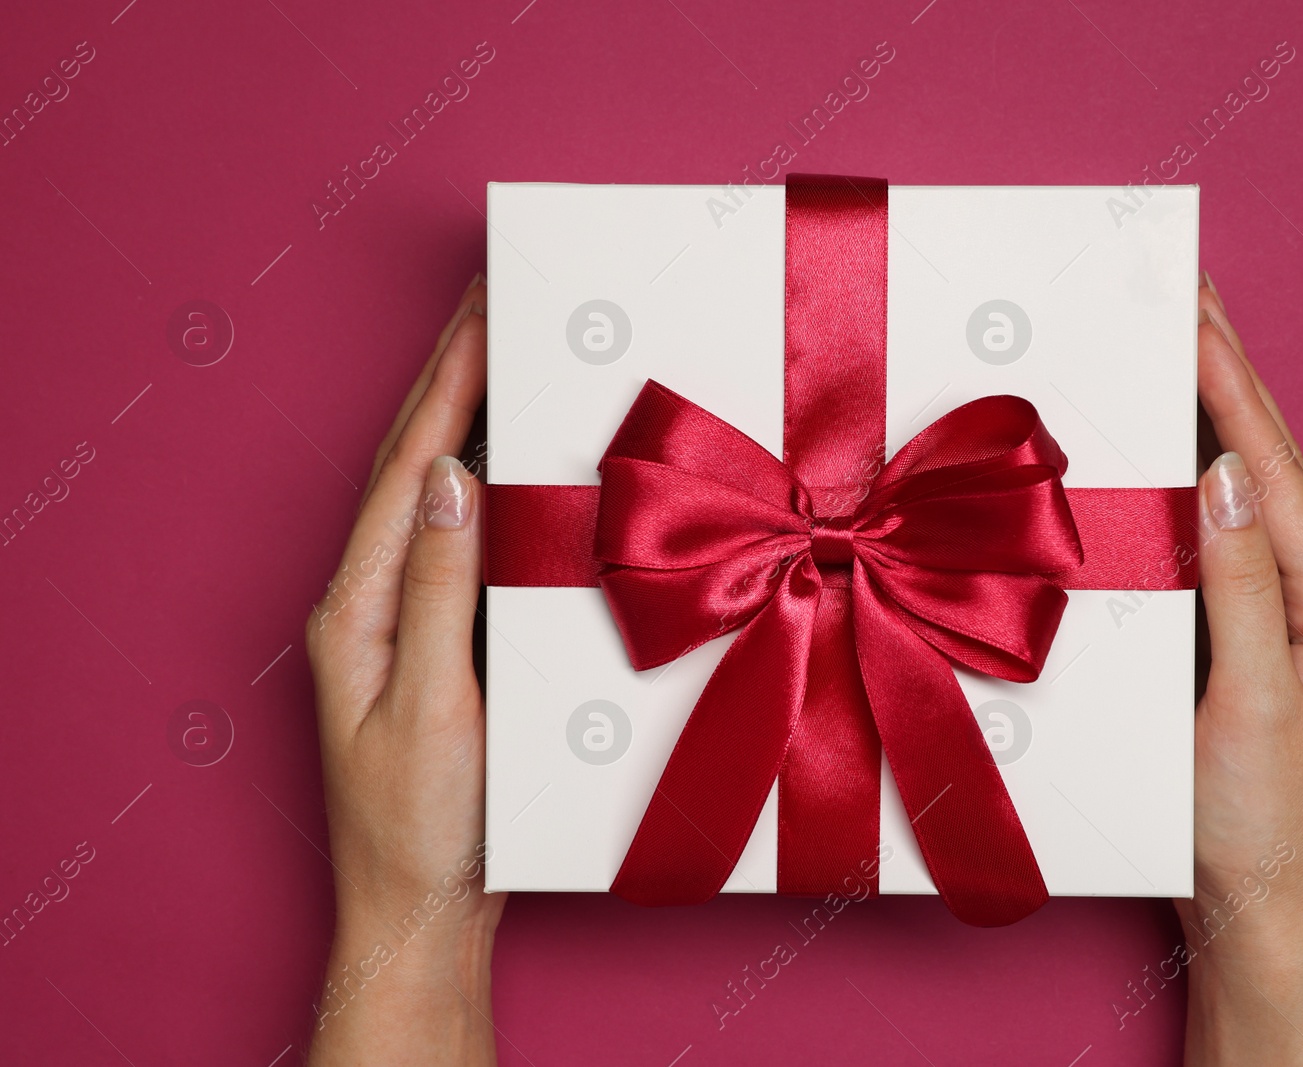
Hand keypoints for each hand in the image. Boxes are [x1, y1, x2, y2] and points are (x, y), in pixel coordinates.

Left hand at [305, 275, 502, 1065]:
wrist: (424, 912)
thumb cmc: (422, 828)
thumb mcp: (430, 712)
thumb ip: (437, 595)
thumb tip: (450, 483)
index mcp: (355, 610)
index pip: (406, 475)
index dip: (444, 388)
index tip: (481, 313)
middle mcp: (369, 603)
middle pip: (409, 468)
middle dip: (448, 378)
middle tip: (489, 301)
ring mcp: (401, 621)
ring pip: (432, 499)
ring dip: (462, 418)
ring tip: (500, 351)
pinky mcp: (437, 642)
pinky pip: (460, 542)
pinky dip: (485, 483)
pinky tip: (511, 460)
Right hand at [1179, 274, 1302, 1064]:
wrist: (1249, 916)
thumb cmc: (1256, 830)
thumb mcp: (1251, 710)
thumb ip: (1243, 593)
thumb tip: (1224, 484)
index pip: (1274, 480)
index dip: (1233, 393)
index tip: (1194, 315)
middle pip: (1269, 470)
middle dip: (1232, 378)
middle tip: (1193, 294)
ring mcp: (1277, 620)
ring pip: (1241, 499)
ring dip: (1212, 418)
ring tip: (1181, 346)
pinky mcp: (1235, 641)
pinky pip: (1211, 543)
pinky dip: (1187, 483)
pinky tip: (1165, 454)